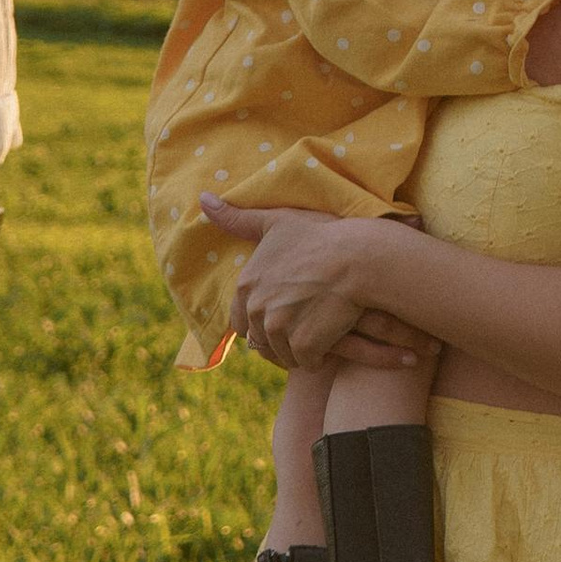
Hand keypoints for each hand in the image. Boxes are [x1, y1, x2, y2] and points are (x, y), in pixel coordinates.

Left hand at [199, 196, 422, 371]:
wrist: (357, 256)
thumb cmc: (320, 237)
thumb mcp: (275, 221)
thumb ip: (236, 218)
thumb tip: (203, 199)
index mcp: (246, 285)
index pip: (241, 322)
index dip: (264, 320)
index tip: (287, 313)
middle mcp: (257, 309)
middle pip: (262, 341)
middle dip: (281, 338)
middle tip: (306, 323)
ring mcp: (279, 328)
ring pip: (284, 354)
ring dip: (299, 349)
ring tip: (320, 329)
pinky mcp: (304, 344)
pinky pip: (307, 362)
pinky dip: (318, 356)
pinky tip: (331, 338)